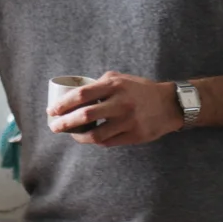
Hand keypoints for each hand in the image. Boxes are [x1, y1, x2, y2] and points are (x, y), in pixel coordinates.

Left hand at [47, 71, 184, 147]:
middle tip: (54, 127)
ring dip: (79, 137)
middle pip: (85, 116)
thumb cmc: (141, 90)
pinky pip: (108, 142)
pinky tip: (90, 138)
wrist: (169, 104)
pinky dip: (96, 141)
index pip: (82, 95)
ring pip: (96, 135)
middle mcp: (120, 103)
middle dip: (65, 123)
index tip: (52, 111)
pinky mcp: (133, 135)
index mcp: (114, 86)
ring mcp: (127, 121)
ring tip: (71, 135)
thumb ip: (101, 84)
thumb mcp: (121, 79)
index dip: (64, 104)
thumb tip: (76, 93)